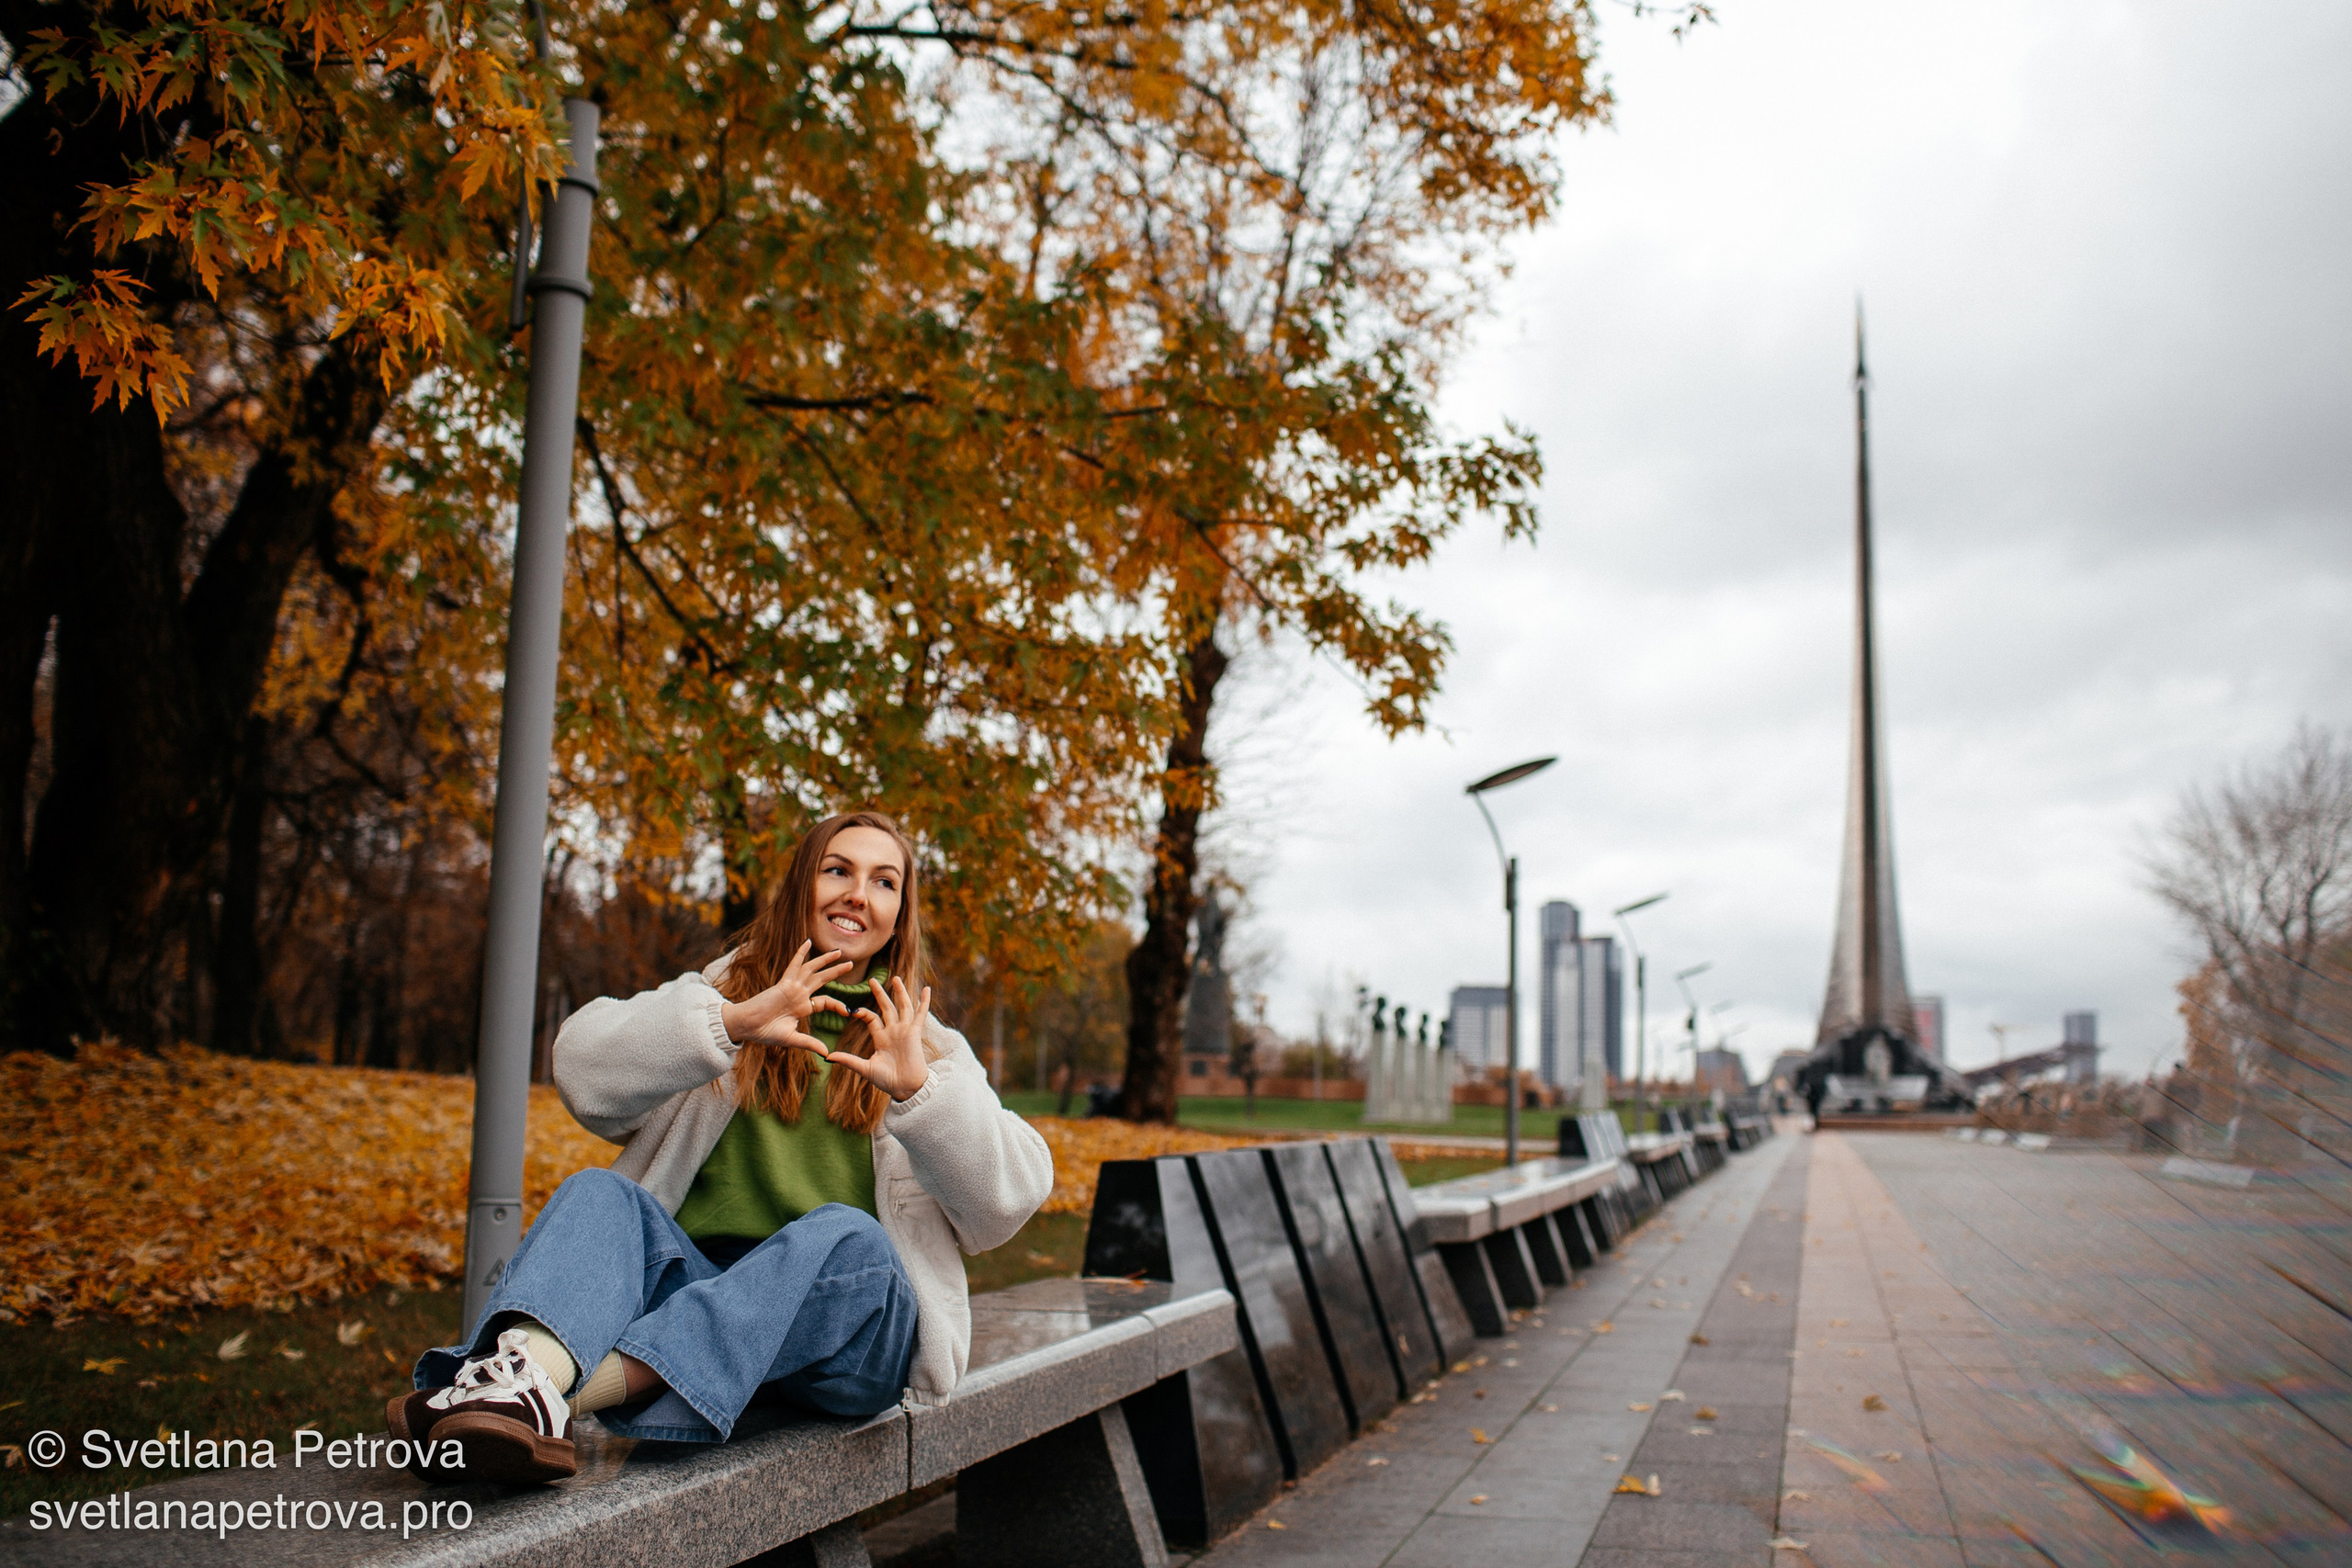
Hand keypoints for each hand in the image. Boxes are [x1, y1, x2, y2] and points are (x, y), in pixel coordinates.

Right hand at [719, 941, 855, 1049]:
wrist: (747, 1026)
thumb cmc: (765, 1033)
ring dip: (825, 960)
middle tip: (851, 963)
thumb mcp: (792, 1039)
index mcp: (802, 1008)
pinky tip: (808, 942)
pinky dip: (801, 954)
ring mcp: (792, 988)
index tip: (849, 1012)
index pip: (825, 1001)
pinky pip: (794, 965)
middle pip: (821, 979)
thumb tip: (827, 1054)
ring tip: (838, 952)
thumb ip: (809, 1043)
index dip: (837, 1004)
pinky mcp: (784, 984)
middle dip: (836, 971)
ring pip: (811, 970)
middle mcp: (799, 995)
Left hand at [825, 976, 932, 1102]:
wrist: (905, 1087)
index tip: (852, 1011)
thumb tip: (827, 1057)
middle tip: (872, 980)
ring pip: (902, 1007)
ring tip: (895, 978)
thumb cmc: (886, 1080)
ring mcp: (905, 1031)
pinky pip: (920, 1014)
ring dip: (900, 992)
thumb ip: (848, 1060)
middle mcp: (893, 1032)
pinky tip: (927, 989)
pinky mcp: (914, 1033)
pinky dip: (924, 1002)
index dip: (863, 1012)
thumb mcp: (864, 1068)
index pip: (872, 1018)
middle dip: (880, 994)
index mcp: (881, 1038)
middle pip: (886, 1008)